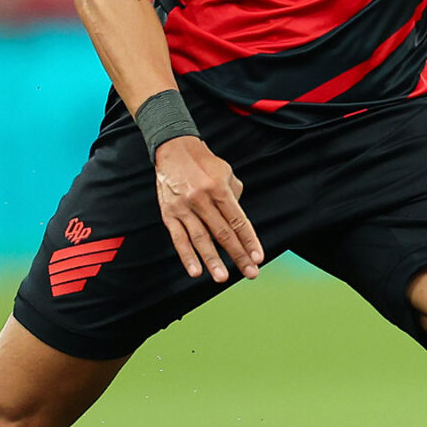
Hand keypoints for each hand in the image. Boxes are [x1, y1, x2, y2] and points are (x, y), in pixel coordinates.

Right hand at [153, 135, 262, 280]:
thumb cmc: (203, 162)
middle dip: (238, 255)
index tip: (258, 257)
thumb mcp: (226, 172)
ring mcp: (184, 208)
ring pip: (200, 239)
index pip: (238, 221)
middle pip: (223, 233)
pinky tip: (195, 271)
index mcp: (219, 189)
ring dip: (212, 261)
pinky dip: (187, 256)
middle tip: (250, 273)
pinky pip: (179, 239)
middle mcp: (202, 199)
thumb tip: (238, 221)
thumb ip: (234, 196)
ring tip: (222, 278)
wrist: (173, 148)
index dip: (249, 241)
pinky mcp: (169, 214)